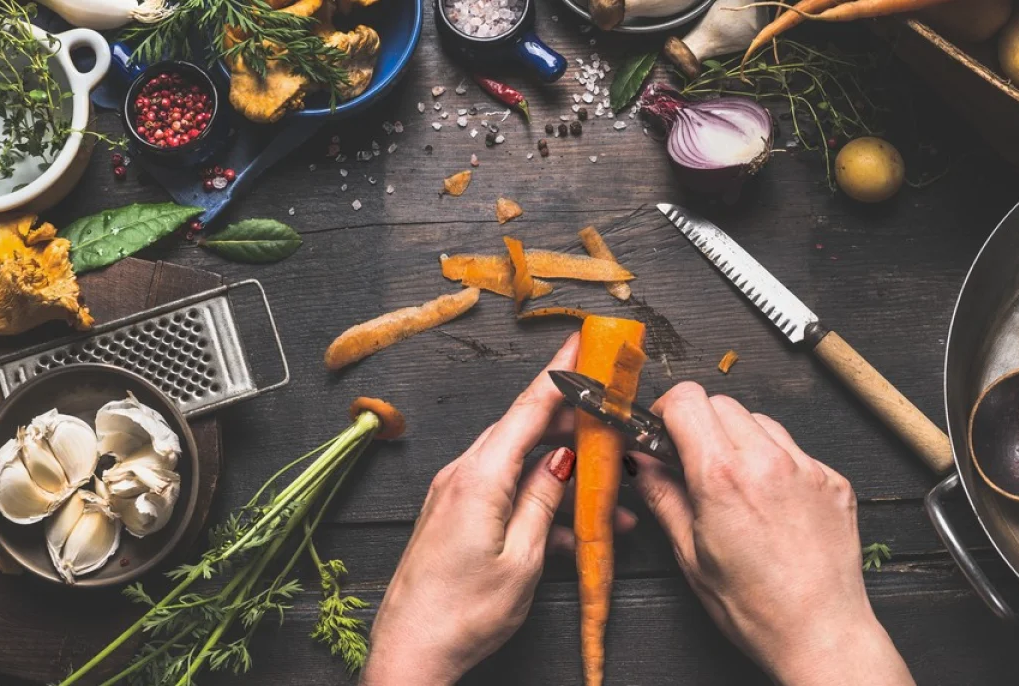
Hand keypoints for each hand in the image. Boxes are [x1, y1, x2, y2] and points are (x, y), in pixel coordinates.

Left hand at [361, 334, 633, 684]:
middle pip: (524, 430)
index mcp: (479, 478)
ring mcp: (454, 495)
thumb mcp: (522, 560)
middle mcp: (462, 476)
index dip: (560, 373)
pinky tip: (571, 530)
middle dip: (570, 422)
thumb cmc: (461, 615)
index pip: (527, 408)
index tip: (582, 341)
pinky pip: (503, 492)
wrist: (410, 652)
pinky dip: (538, 502)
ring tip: (608, 497)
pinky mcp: (453, 515)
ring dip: (561, 475)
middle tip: (608, 416)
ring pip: (518, 465)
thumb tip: (562, 460)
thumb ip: (544, 502)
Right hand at [626, 382, 913, 685]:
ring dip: (738, 438)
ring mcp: (806, 467)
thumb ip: (663, 496)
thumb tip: (641, 463)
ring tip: (734, 483)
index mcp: (722, 477)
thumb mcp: (690, 554)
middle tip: (692, 459)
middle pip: (722, 402)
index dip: (666, 410)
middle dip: (699, 423)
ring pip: (760, 421)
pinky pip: (794, 449)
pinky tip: (769, 500)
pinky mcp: (832, 479)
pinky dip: (775, 461)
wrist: (821, 633)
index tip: (662, 430)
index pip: (687, 400)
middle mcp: (767, 461)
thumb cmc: (755, 607)